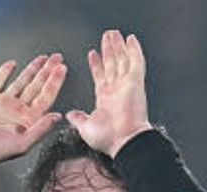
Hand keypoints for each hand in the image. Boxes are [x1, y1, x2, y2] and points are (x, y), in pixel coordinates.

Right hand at [0, 54, 65, 170]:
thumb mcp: (21, 143)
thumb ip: (40, 129)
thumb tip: (57, 116)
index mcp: (27, 120)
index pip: (46, 97)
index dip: (55, 82)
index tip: (62, 68)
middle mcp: (17, 110)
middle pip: (37, 87)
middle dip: (47, 72)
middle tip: (58, 57)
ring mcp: (2, 104)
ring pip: (21, 82)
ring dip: (32, 69)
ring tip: (43, 58)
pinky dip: (5, 72)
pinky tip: (12, 64)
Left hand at [66, 30, 153, 157]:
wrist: (123, 142)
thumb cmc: (107, 139)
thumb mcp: (85, 128)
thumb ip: (78, 118)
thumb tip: (70, 115)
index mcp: (105, 100)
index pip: (100, 76)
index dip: (96, 64)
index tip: (92, 54)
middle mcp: (116, 90)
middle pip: (112, 64)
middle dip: (108, 50)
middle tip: (106, 37)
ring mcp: (127, 84)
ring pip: (122, 60)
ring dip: (118, 46)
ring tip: (114, 34)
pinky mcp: (135, 82)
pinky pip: (136, 62)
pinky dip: (134, 50)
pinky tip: (131, 40)